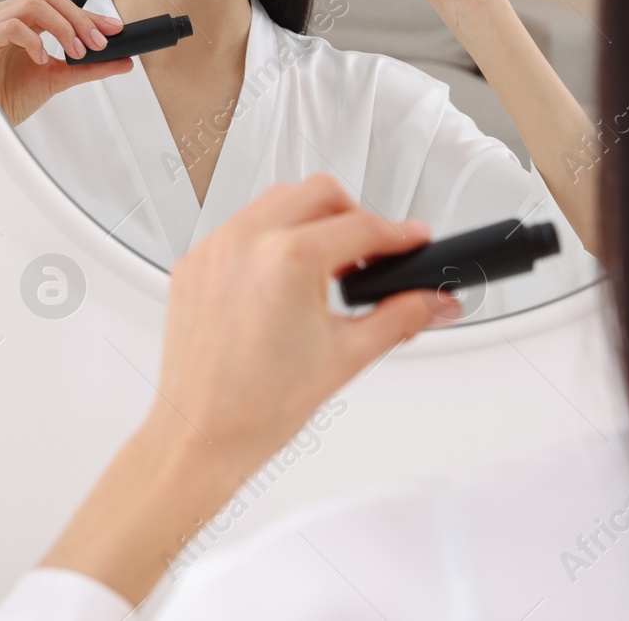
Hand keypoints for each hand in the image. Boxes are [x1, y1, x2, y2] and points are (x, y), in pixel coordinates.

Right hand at [0, 0, 130, 125]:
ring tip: (76, 52)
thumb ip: (89, 68)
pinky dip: (33, 41)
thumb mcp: (59, 77)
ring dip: (62, 27)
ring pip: (32, 5)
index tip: (113, 29)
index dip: (88, 14)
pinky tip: (42, 59)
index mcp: (22, 18)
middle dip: (79, 19)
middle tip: (98, 43)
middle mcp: (5, 15)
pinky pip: (10, 26)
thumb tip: (123, 61)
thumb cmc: (13, 95)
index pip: (58, 4)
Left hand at [146, 173, 454, 471]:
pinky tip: (283, 275)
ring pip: (277, 200)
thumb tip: (434, 302)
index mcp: (288, 258)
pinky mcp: (194, 262)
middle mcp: (247, 241)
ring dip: (310, 220)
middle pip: (320, 194)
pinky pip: (240, 226)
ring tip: (328, 264)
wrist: (202, 434)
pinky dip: (269, 237)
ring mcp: (215, 248)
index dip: (400, 235)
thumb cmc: (258, 407)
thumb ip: (402, 317)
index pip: (362, 226)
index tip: (414, 241)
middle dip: (355, 216)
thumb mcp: (348, 355)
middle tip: (371, 253)